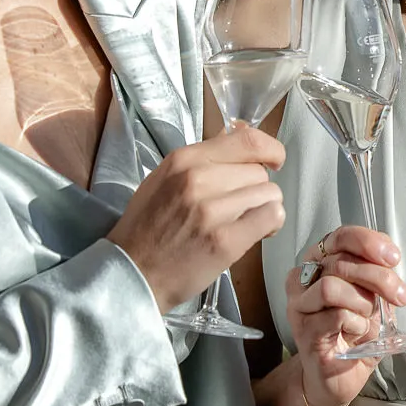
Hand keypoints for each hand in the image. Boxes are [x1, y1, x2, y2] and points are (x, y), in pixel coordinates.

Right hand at [108, 126, 285, 309]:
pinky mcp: (225, 241)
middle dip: (256, 189)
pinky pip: (271, 217)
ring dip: (265, 207)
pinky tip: (259, 231)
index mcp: (183, 160)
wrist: (132, 273)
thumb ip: (203, 157)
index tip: (273, 160)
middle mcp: (197, 179)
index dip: (269, 149)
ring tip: (246, 222)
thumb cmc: (148, 227)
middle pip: (259, 171)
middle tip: (241, 207)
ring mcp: (211, 211)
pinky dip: (272, 224)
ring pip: (269, 193)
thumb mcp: (165, 178)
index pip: (246, 139)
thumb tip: (239, 132)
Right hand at [284, 227, 405, 405]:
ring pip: (331, 287)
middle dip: (379, 277)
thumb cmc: (355, 332)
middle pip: (342, 262)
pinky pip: (335, 316)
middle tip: (399, 296)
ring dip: (362, 302)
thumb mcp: (372, 296)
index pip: (340, 237)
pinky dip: (357, 324)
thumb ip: (376, 273)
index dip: (368, 242)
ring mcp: (299, 306)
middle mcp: (302, 279)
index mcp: (319, 262)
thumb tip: (389, 258)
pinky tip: (357, 334)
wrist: (340, 377)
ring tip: (368, 318)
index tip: (393, 258)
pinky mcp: (304, 332)